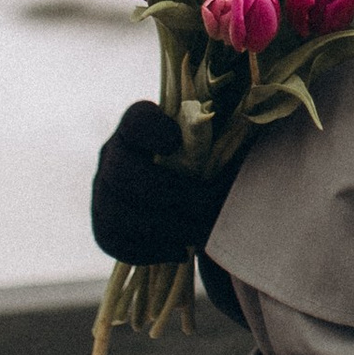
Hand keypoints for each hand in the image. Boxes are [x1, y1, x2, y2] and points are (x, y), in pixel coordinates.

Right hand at [89, 102, 227, 265]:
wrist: (192, 197)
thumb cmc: (212, 161)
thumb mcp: (219, 138)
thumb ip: (227, 124)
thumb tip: (251, 102)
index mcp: (139, 126)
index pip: (135, 120)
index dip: (152, 130)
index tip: (179, 141)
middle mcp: (113, 154)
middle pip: (122, 174)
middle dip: (170, 194)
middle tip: (207, 206)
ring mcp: (102, 192)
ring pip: (116, 214)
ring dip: (164, 228)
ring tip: (199, 235)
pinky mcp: (104, 226)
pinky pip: (115, 243)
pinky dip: (150, 252)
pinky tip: (180, 252)